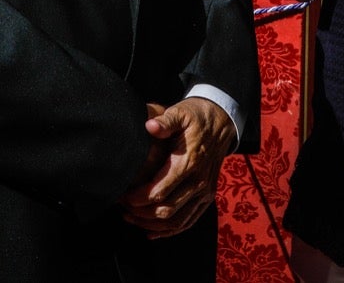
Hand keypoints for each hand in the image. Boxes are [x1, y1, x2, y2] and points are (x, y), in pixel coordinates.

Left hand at [119, 98, 232, 237]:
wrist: (222, 121)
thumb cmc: (196, 116)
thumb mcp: (181, 112)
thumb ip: (165, 120)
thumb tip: (150, 126)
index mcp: (189, 163)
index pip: (159, 191)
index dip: (137, 198)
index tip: (122, 194)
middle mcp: (199, 182)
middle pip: (166, 210)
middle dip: (140, 212)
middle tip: (122, 207)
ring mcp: (205, 192)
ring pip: (176, 221)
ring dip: (152, 224)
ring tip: (131, 218)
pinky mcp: (207, 197)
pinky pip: (189, 221)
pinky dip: (170, 230)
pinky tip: (152, 230)